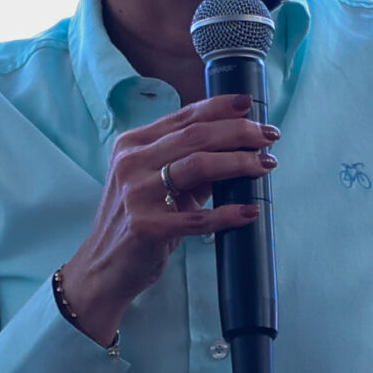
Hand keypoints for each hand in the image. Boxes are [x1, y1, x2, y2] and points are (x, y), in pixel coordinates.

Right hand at [59, 93, 279, 344]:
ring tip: (266, 165)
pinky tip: (249, 211)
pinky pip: (198, 218)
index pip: (184, 116)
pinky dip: (228, 214)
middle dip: (240, 132)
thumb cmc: (138, 220)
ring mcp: (137, 194)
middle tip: (269, 138)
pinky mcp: (147, 227)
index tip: (251, 106)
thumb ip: (190, 164)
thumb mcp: (157, 184)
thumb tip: (237, 146)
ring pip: (199, 165)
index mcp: (133, 145)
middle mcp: (132, 163)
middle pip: (196, 135)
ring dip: (239, 163)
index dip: (221, 108)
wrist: (104, 266)